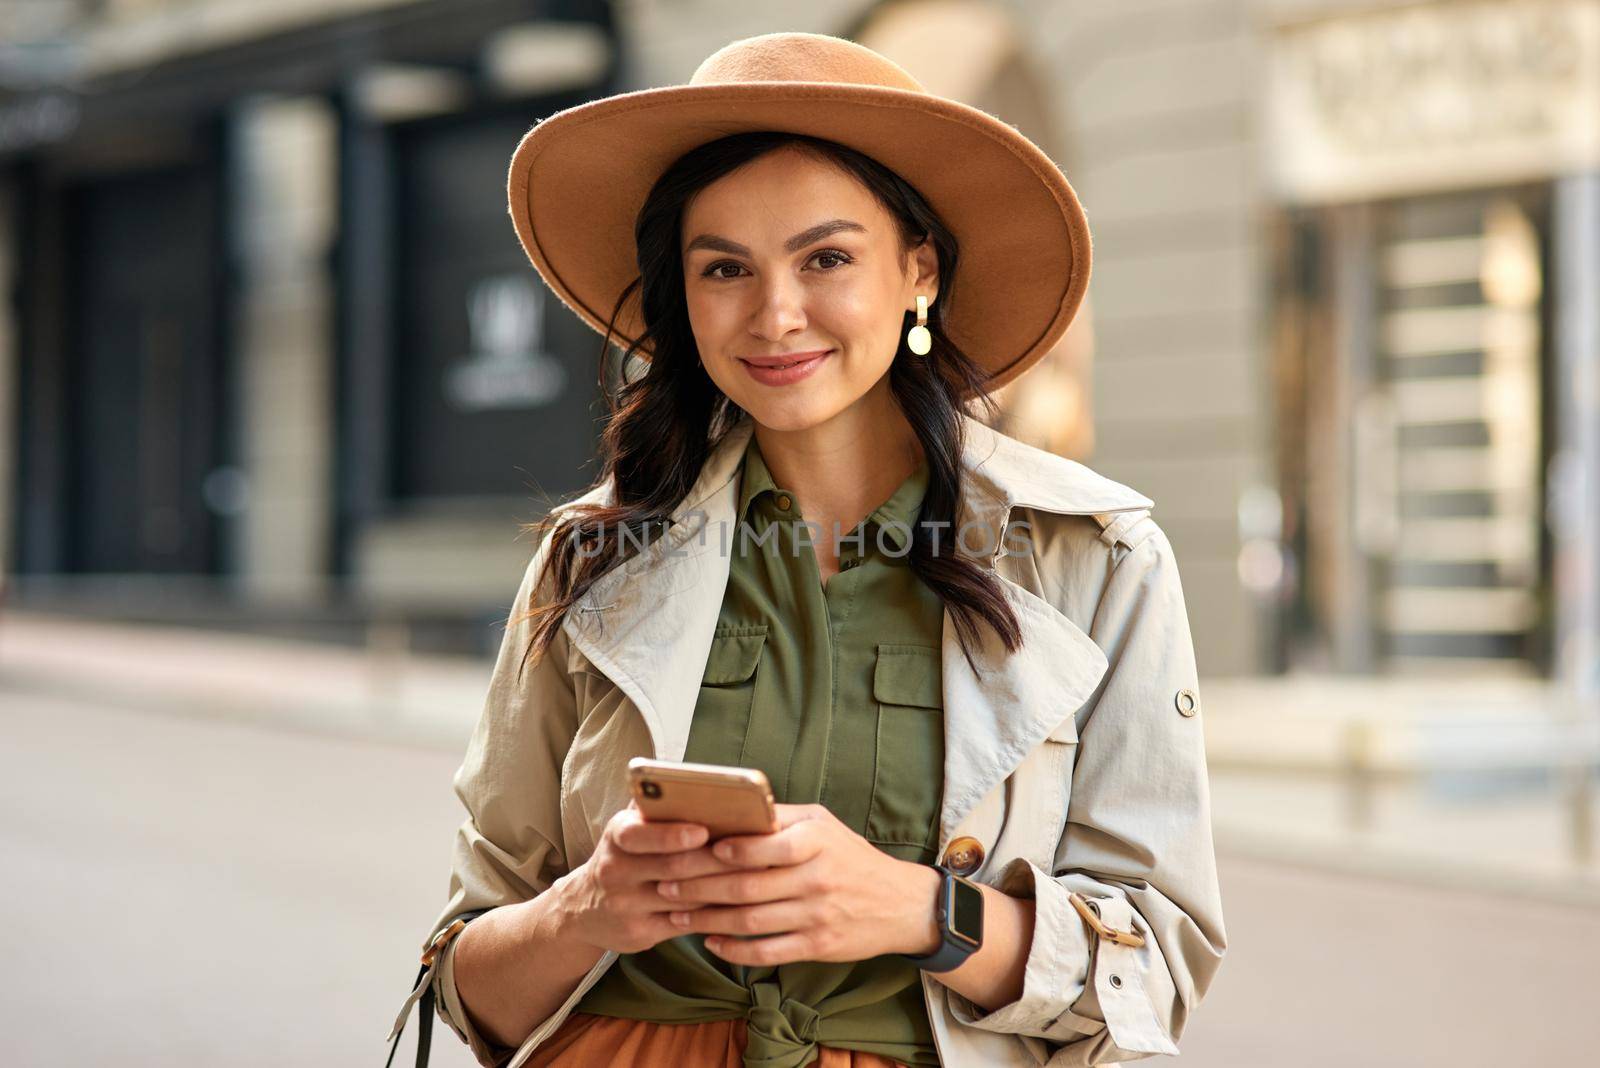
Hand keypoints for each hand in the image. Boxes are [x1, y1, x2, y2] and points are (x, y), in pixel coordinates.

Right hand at [555, 799, 745, 953]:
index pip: (639, 834)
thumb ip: (658, 810)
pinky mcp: (638, 933)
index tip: (704, 831)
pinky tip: (737, 906)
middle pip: (672, 868)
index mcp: (617, 836)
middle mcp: (615, 871)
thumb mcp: (631, 828)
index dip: (671, 834)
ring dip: (722, 889)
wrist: (585, 908)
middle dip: (716, 862)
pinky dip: (712, 914)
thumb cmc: (625, 856)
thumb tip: (708, 789)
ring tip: (757, 878)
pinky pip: (683, 925)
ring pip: (684, 899)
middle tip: (755, 854)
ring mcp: (625, 905)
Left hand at [654, 803, 943, 965]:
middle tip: (665, 881)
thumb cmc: (850, 857)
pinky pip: (766, 951)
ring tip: (678, 912)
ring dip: (708, 918)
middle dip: (699, 885)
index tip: (690, 847)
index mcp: (817, 841)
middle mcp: (817, 878)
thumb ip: (779, 818)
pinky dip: (734, 950)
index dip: (725, 849)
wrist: (900, 904)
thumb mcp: (823, 823)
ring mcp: (817, 915)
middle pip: (747, 885)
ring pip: (750, 920)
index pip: (765, 845)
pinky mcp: (817, 946)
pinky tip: (711, 941)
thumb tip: (730, 807)